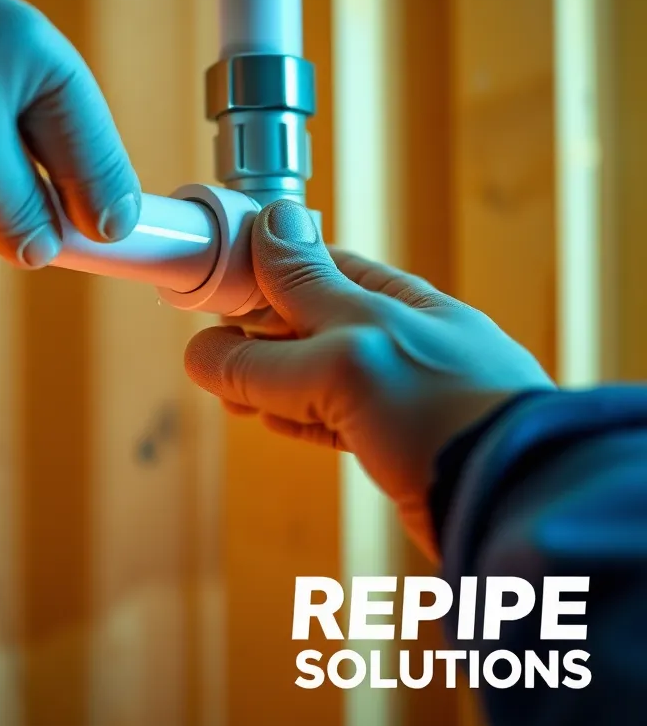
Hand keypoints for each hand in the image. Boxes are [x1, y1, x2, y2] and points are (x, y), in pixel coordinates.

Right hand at [183, 200, 554, 558]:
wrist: (515, 503)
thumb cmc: (444, 411)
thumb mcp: (355, 347)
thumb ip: (294, 302)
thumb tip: (267, 222)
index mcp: (389, 298)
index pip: (309, 266)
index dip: (258, 271)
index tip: (213, 288)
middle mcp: (393, 337)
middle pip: (304, 323)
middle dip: (253, 334)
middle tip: (210, 353)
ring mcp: (394, 391)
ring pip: (310, 374)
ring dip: (264, 381)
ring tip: (226, 393)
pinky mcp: (392, 442)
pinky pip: (328, 418)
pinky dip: (292, 416)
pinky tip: (267, 418)